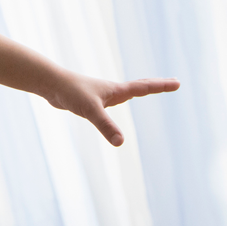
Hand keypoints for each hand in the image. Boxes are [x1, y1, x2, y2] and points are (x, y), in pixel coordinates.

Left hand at [45, 71, 180, 145]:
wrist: (49, 84)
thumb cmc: (69, 92)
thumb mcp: (90, 110)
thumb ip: (106, 126)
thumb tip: (121, 143)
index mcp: (116, 90)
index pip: (144, 87)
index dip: (161, 86)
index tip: (178, 82)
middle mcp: (111, 91)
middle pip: (138, 86)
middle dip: (155, 86)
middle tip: (172, 83)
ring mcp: (100, 95)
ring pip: (124, 93)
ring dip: (138, 90)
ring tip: (146, 89)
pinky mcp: (90, 101)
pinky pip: (110, 101)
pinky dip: (119, 100)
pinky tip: (113, 103)